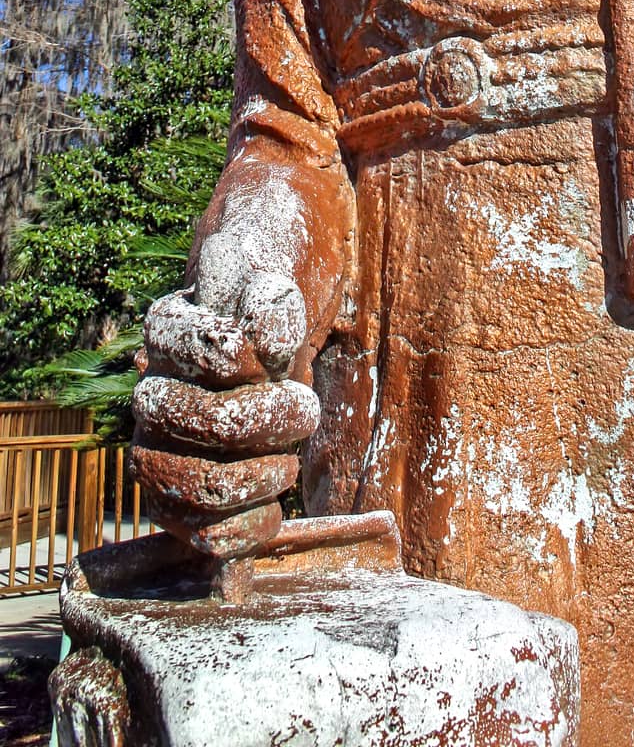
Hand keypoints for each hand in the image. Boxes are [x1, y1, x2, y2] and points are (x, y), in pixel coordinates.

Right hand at [131, 236, 320, 558]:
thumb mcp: (272, 278)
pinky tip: (270, 503)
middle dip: (274, 421)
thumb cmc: (265, 305)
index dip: (257, 361)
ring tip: (286, 459)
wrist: (259, 338)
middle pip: (213, 424)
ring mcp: (155, 451)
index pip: (213, 350)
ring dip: (264, 477)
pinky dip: (247, 529)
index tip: (273, 358)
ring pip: (202, 489)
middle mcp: (150, 394)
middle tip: (301, 407)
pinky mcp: (172, 501)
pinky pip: (202, 537)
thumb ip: (269, 298)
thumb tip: (265, 336)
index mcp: (168, 330)